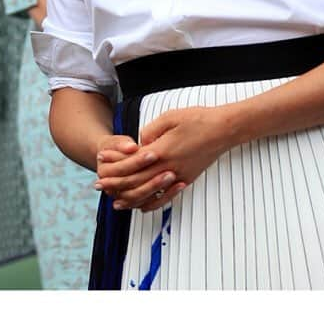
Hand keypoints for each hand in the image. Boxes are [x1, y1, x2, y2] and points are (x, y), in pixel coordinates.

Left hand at [97, 107, 234, 210]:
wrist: (224, 129)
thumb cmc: (197, 119)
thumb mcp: (169, 117)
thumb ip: (150, 131)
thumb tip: (139, 143)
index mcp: (161, 150)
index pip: (132, 163)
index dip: (114, 165)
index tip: (100, 163)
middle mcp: (169, 167)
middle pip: (136, 181)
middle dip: (116, 184)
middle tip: (99, 185)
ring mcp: (179, 176)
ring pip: (150, 193)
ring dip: (130, 198)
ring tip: (115, 201)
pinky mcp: (187, 179)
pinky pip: (165, 197)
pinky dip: (151, 203)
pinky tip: (142, 205)